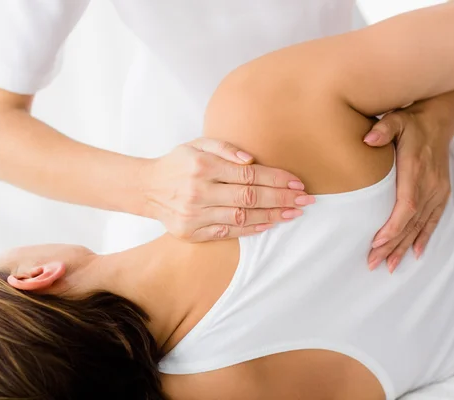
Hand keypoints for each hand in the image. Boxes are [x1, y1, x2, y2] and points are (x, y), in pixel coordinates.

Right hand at [140, 138, 313, 241]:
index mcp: (203, 166)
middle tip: (306, 201)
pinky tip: (270, 223)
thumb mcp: (197, 144)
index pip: (249, 175)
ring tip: (294, 214)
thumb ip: (224, 147)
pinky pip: (228, 231)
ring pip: (242, 216)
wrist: (147, 188)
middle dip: (282, 199)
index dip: (277, 180)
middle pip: (250, 197)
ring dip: (272, 215)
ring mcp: (195, 215)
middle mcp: (198, 191)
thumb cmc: (178, 163)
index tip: (298, 183)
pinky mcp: (192, 232)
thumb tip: (251, 160)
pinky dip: (251, 228)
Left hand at [364, 109, 451, 272]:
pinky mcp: (442, 194)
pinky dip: (424, 237)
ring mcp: (438, 191)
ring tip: (390, 266)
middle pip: (411, 222)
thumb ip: (383, 129)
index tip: (377, 241)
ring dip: (405, 246)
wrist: (438, 122)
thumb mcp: (396, 120)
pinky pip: (434, 220)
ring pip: (420, 225)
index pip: (407, 205)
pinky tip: (416, 254)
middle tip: (373, 262)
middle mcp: (430, 185)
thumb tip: (368, 139)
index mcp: (416, 170)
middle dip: (392, 244)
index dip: (394, 226)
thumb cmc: (411, 123)